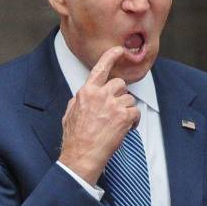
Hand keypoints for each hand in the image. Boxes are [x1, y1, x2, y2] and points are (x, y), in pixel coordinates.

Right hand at [57, 45, 139, 184]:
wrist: (82, 154)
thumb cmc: (76, 138)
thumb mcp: (70, 113)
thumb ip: (79, 100)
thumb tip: (85, 97)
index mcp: (86, 92)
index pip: (100, 68)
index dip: (111, 56)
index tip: (119, 50)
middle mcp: (100, 95)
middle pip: (120, 84)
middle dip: (121, 95)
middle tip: (116, 109)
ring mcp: (113, 105)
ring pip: (130, 98)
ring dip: (127, 109)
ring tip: (119, 123)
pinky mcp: (124, 116)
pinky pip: (136, 112)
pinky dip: (134, 121)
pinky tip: (126, 128)